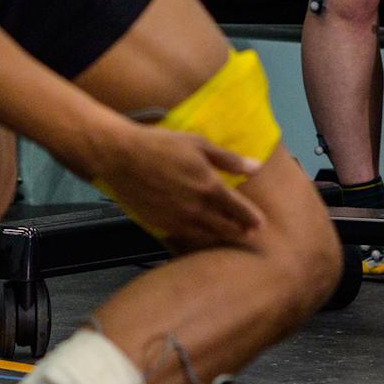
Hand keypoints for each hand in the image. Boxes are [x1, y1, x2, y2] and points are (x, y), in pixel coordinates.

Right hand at [91, 122, 266, 248]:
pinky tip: (201, 237)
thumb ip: (228, 160)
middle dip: (240, 232)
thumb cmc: (161, 145)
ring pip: (206, 236)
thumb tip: (255, 168)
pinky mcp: (161, 224)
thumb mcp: (198, 144)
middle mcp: (196, 208)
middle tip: (250, 236)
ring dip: (221, 238)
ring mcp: (178, 219)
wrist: (122, 157)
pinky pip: (186, 237)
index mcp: (209, 187)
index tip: (261, 225)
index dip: (252, 218)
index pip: (238, 209)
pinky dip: (198, 239)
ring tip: (230, 238)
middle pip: (225, 227)